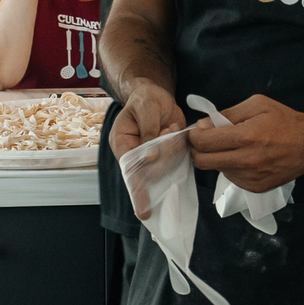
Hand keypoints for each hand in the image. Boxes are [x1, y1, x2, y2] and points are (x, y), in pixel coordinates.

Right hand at [109, 81, 190, 220]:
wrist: (157, 95)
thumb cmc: (146, 99)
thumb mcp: (146, 108)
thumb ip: (148, 131)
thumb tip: (149, 157)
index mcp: (122, 143)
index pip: (129, 170)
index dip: (138, 188)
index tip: (144, 209)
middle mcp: (135, 154)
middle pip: (150, 172)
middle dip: (165, 155)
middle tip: (169, 130)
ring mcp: (152, 156)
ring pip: (166, 168)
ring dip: (174, 149)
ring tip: (171, 127)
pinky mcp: (166, 154)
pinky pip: (177, 161)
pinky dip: (180, 149)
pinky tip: (176, 131)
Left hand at [188, 93, 303, 192]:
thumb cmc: (284, 120)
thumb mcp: (257, 104)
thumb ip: (227, 113)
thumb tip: (203, 125)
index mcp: (246, 137)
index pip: (203, 142)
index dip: (194, 135)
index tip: (197, 130)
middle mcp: (246, 160)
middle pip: (202, 162)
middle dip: (197, 150)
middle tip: (205, 141)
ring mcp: (250, 177)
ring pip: (216, 169)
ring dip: (216, 158)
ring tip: (232, 147)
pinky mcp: (255, 187)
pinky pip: (231, 177)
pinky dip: (231, 166)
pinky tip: (244, 157)